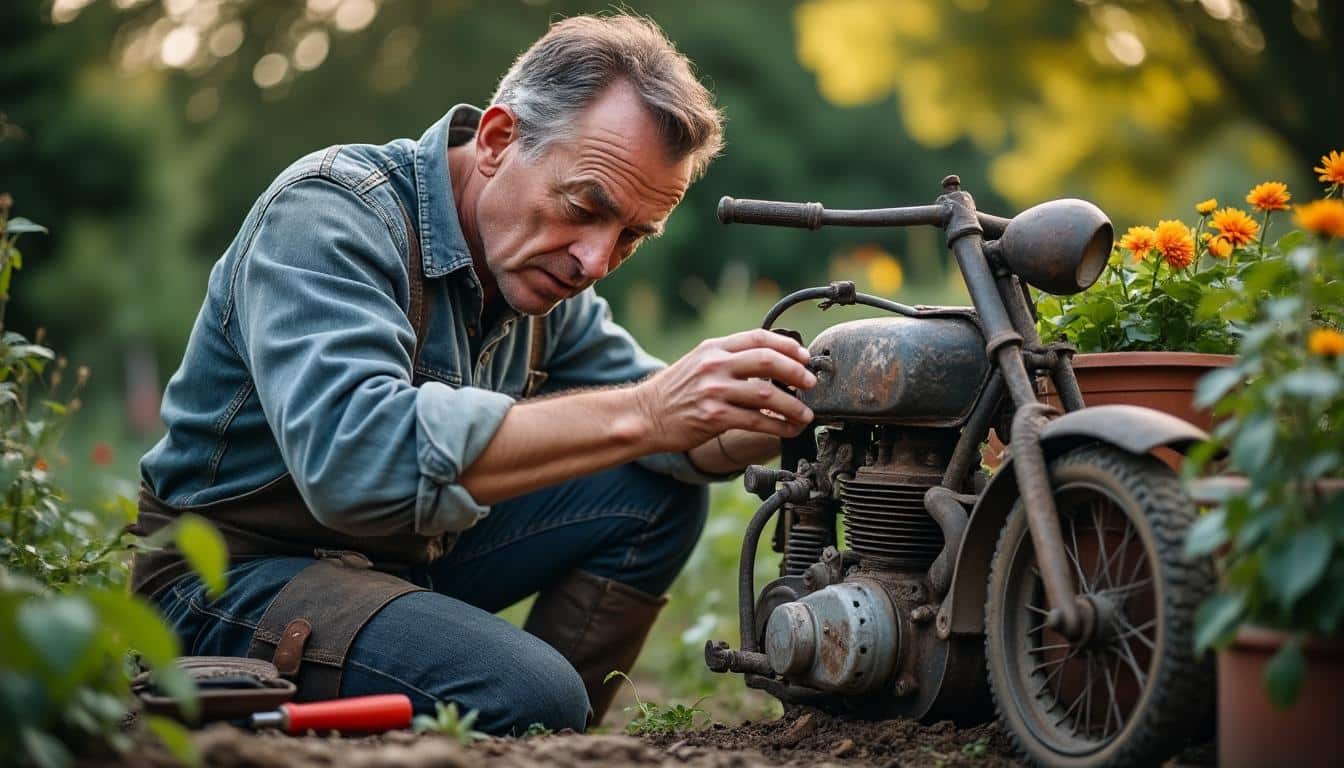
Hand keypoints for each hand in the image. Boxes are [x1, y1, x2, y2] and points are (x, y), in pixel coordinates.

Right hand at [634, 329, 815, 452]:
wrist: (645, 415)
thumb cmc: (674, 391)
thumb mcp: (699, 362)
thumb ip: (730, 358)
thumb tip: (771, 361)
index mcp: (714, 348)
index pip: (759, 338)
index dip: (788, 345)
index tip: (804, 356)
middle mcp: (715, 365)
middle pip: (769, 361)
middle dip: (797, 372)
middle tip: (811, 383)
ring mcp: (714, 391)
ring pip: (767, 394)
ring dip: (793, 406)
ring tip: (805, 414)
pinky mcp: (714, 417)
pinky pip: (756, 420)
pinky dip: (778, 426)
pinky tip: (787, 430)